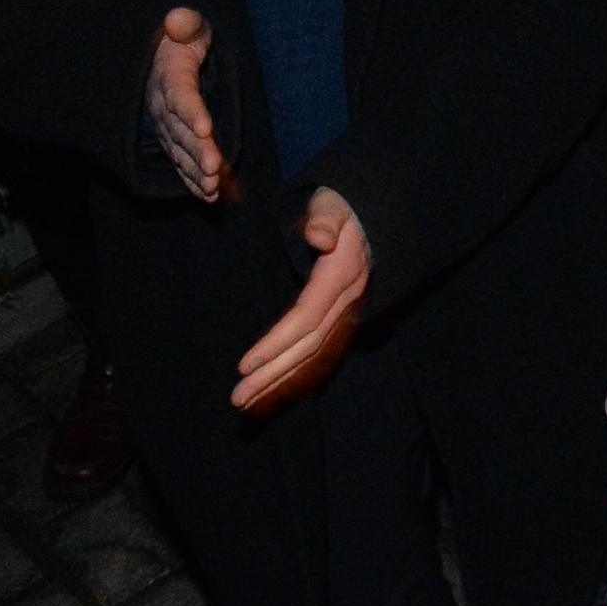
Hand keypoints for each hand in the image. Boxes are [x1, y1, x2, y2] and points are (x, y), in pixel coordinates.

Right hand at [146, 7, 224, 200]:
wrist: (162, 54)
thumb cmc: (184, 37)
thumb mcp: (188, 23)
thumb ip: (186, 22)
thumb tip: (176, 18)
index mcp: (169, 76)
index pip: (180, 95)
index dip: (191, 112)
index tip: (205, 128)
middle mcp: (162, 105)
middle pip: (180, 131)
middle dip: (196, 152)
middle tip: (214, 170)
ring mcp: (164, 124)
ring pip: (179, 151)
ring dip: (195, 171)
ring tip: (212, 188)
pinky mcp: (171, 137)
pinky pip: (179, 160)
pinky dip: (191, 179)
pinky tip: (206, 195)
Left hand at [231, 189, 370, 412]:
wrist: (369, 215)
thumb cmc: (342, 207)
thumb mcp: (334, 204)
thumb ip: (326, 217)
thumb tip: (320, 238)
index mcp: (341, 276)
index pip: (307, 318)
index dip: (276, 344)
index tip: (244, 365)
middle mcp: (346, 301)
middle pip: (308, 346)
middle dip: (273, 375)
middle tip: (237, 399)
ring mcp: (345, 312)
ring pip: (312, 354)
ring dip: (279, 380)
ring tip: (246, 401)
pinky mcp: (338, 318)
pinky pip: (315, 351)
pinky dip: (293, 372)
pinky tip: (272, 388)